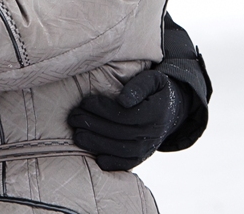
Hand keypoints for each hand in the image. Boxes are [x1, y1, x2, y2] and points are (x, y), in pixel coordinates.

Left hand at [67, 69, 188, 170]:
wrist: (170, 111)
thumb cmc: (154, 90)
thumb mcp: (152, 80)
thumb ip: (139, 86)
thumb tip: (123, 100)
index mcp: (156, 113)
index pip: (126, 115)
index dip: (103, 110)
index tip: (86, 102)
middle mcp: (153, 133)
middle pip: (119, 132)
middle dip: (93, 125)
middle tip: (74, 116)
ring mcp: (148, 148)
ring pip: (120, 150)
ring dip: (95, 143)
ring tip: (77, 133)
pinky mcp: (141, 157)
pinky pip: (125, 164)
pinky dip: (109, 162)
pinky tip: (93, 154)